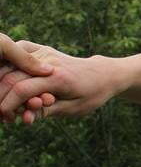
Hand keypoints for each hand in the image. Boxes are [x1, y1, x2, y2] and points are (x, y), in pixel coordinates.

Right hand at [0, 41, 116, 122]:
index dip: (7, 105)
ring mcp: (44, 53)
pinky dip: (7, 66)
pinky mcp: (42, 49)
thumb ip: (47, 112)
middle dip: (2, 98)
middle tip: (3, 114)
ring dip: (2, 84)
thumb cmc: (91, 95)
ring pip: (10, 65)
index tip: (5, 118)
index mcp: (58, 78)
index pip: (22, 90)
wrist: (104, 74)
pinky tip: (7, 82)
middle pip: (11, 78)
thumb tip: (23, 117)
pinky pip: (18, 53)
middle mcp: (49, 62)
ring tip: (5, 102)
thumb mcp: (72, 109)